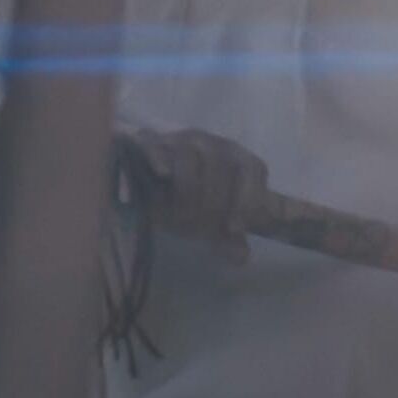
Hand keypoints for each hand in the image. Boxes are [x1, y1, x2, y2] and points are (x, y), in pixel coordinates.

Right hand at [129, 128, 267, 264]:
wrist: (144, 182)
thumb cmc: (187, 202)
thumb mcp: (209, 223)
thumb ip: (227, 238)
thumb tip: (242, 258)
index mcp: (234, 156)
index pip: (253, 167)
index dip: (249, 198)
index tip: (235, 229)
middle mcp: (210, 142)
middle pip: (220, 164)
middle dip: (213, 203)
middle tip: (200, 230)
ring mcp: (179, 139)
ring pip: (190, 156)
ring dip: (187, 191)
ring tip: (179, 219)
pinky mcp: (148, 141)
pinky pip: (156, 146)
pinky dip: (160, 158)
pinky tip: (162, 174)